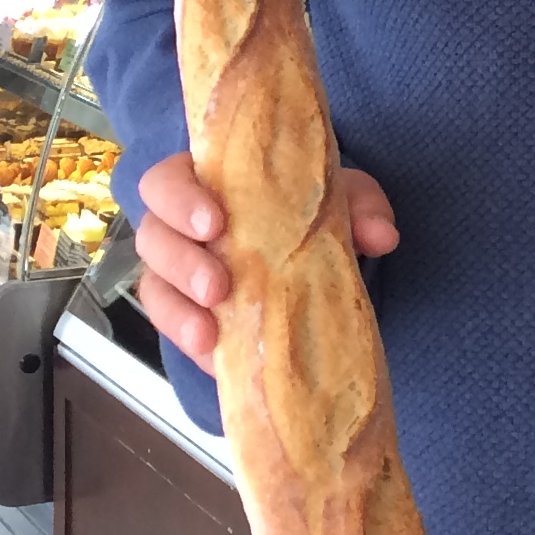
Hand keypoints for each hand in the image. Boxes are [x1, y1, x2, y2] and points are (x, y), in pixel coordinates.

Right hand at [131, 151, 399, 364]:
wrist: (317, 261)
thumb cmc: (311, 214)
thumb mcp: (343, 201)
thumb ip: (361, 206)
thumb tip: (382, 235)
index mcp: (208, 183)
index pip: (169, 180)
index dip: (181, 199)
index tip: (216, 223)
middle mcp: (181, 226)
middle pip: (152, 234)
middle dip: (180, 260)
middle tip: (217, 284)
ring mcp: (178, 275)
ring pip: (154, 286)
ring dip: (178, 310)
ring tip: (210, 330)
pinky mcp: (187, 317)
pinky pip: (173, 329)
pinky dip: (190, 341)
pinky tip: (213, 355)